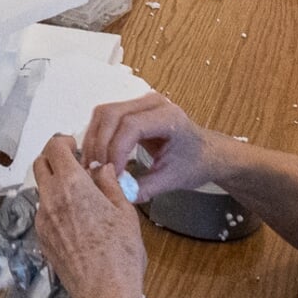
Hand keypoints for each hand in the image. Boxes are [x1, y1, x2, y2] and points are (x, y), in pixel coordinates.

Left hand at [31, 135, 146, 297]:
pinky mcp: (42, 237)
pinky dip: (54, 205)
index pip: (54, 148)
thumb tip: (101, 168)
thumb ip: (110, 184)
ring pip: (41, 189)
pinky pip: (43, 211)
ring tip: (80, 195)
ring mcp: (43, 219)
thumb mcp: (125, 213)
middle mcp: (51, 199)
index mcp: (72, 186)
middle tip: (75, 165)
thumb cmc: (121, 254)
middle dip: (54, 158)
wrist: (104, 293)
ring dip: (54, 183)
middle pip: (40, 164)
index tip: (76, 146)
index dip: (63, 142)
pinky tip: (76, 219)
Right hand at [80, 92, 221, 201]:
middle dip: (100, 145)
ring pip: (103, 114)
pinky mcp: (130, 109)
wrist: (205, 152)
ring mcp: (140, 103)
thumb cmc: (194, 163)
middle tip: (95, 171)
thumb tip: (118, 194)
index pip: (131, 126)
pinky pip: (105, 118)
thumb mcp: (172, 180)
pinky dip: (96, 138)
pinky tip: (97, 158)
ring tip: (92, 166)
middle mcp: (152, 103)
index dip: (116, 150)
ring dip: (94, 141)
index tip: (112, 174)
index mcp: (169, 117)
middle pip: (111, 114)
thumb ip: (145, 188)